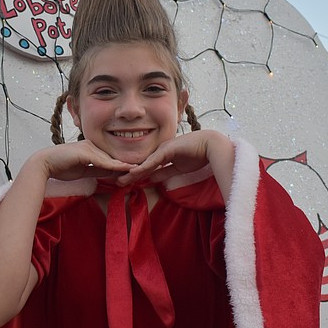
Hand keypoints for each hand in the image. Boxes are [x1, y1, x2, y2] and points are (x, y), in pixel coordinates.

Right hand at [31, 140, 133, 181]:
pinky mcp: (85, 152)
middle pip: (113, 156)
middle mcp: (92, 145)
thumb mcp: (84, 171)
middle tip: (143, 169)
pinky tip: (125, 169)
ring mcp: (89, 147)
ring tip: (139, 170)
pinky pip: (103, 161)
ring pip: (110, 158)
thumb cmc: (61, 167)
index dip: (122, 165)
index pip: (110, 158)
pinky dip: (114, 165)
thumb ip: (98, 170)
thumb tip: (112, 173)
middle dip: (127, 164)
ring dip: (124, 165)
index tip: (135, 171)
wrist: (45, 164)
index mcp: (91, 148)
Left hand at [116, 130, 234, 192]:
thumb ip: (165, 173)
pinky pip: (154, 161)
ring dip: (133, 172)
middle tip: (117, 182)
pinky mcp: (167, 150)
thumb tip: (153, 179)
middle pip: (142, 165)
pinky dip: (144, 167)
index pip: (147, 167)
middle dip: (130, 174)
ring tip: (121, 180)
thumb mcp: (177, 168)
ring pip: (145, 163)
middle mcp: (160, 151)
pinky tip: (135, 173)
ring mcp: (163, 149)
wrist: (210, 145)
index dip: (136, 175)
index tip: (126, 182)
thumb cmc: (197, 155)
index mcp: (162, 155)